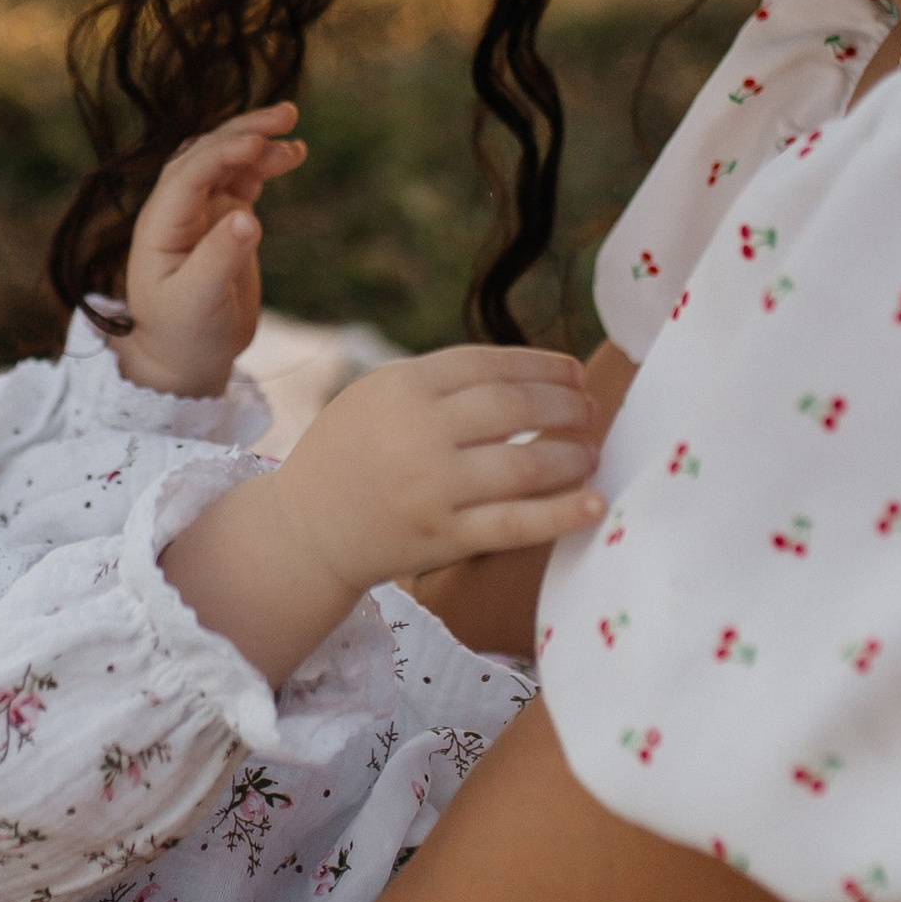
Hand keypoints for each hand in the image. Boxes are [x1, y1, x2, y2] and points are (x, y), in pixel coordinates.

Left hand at [117, 103, 305, 397]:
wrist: (183, 359)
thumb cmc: (183, 335)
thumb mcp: (199, 302)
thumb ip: (220, 259)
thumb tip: (247, 217)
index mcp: (160, 224)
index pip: (190, 173)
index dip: (223, 153)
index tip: (258, 143)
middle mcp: (177, 209)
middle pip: (207, 153)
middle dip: (244, 131)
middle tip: (286, 115)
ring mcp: (201, 211)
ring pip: (227, 161)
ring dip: (258, 142)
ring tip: (295, 140)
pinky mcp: (224, 220)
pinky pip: (243, 178)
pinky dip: (265, 163)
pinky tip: (292, 154)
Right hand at [158, 345, 598, 688]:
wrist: (305, 529)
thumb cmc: (351, 454)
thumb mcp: (378, 396)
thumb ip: (441, 382)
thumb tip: (530, 374)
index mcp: (402, 386)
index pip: (490, 364)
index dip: (543, 366)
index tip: (574, 373)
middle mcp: (418, 432)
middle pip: (515, 408)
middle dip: (565, 407)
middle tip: (590, 412)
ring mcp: (431, 487)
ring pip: (524, 464)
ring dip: (571, 456)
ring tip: (591, 453)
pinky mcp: (442, 537)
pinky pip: (515, 523)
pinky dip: (562, 513)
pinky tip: (596, 504)